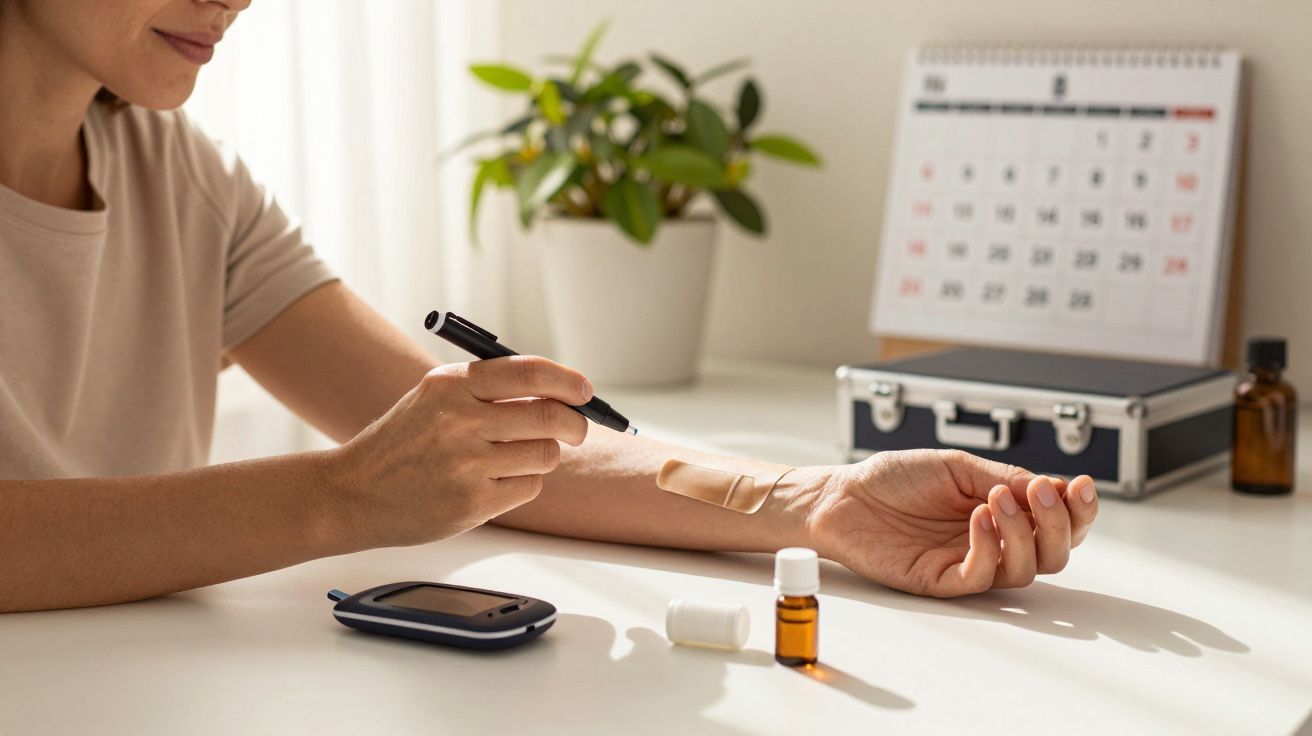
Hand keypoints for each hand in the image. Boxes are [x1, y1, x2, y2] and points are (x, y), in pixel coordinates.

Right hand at [326, 355, 591, 547]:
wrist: (353, 492)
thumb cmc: (404, 442)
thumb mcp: (435, 397)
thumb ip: (490, 388)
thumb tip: (562, 392)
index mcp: (453, 384)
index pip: (530, 374)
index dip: (568, 381)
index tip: (585, 392)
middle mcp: (460, 420)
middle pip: (550, 417)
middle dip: (575, 424)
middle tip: (575, 429)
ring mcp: (467, 464)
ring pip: (545, 455)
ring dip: (541, 456)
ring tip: (513, 458)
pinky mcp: (473, 503)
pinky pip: (529, 487)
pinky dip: (521, 484)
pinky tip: (492, 482)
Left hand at [804, 449, 1098, 596]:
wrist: (841, 495)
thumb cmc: (892, 479)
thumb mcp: (956, 466)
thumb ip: (1003, 476)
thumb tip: (1050, 487)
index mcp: (1000, 513)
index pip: (1056, 524)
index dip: (1078, 511)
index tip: (1080, 486)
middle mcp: (991, 543)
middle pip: (1053, 554)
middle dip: (1058, 524)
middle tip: (1041, 491)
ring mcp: (967, 564)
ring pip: (1024, 570)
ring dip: (1022, 533)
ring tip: (998, 499)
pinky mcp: (940, 581)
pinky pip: (980, 578)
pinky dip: (989, 548)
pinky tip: (978, 518)